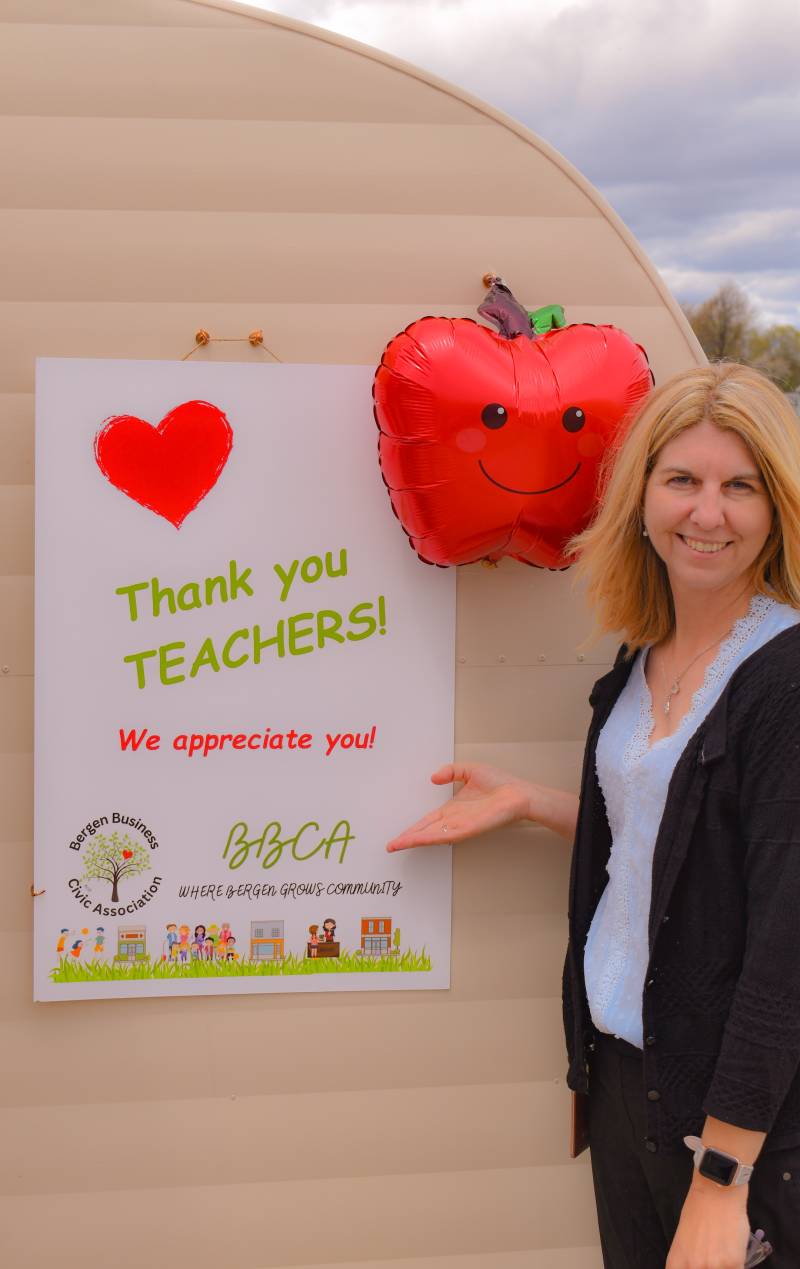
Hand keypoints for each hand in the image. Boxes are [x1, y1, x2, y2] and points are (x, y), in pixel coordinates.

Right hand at [386, 763, 531, 850]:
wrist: (519, 793)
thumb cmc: (500, 783)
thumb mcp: (468, 770)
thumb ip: (450, 772)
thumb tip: (433, 777)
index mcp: (453, 809)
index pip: (428, 820)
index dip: (413, 828)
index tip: (398, 836)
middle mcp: (455, 820)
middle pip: (426, 831)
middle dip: (408, 839)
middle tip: (390, 846)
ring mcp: (461, 826)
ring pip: (432, 835)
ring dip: (414, 840)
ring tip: (397, 845)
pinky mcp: (469, 828)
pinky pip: (446, 834)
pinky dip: (430, 837)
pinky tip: (418, 840)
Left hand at [666, 1181, 750, 1268]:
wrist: (716, 1191)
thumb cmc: (698, 1209)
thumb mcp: (685, 1237)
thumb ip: (689, 1258)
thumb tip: (697, 1266)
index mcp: (677, 1261)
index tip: (699, 1265)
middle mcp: (693, 1267)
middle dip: (710, 1266)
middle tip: (713, 1258)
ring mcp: (714, 1266)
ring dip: (723, 1265)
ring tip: (723, 1252)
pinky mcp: (733, 1263)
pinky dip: (737, 1265)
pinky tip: (735, 1256)